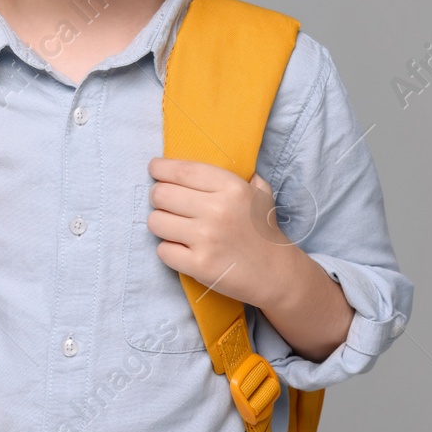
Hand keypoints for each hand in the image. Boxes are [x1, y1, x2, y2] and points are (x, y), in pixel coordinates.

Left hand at [144, 157, 294, 306]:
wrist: (276, 273)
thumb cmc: (262, 229)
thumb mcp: (258, 193)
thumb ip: (236, 173)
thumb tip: (204, 159)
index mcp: (231, 187)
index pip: (182, 170)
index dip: (160, 168)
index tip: (155, 168)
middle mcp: (218, 210)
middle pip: (161, 194)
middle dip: (158, 197)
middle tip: (164, 202)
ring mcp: (206, 238)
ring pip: (156, 222)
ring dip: (161, 224)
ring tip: (173, 227)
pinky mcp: (199, 265)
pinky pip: (162, 250)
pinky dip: (168, 250)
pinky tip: (182, 249)